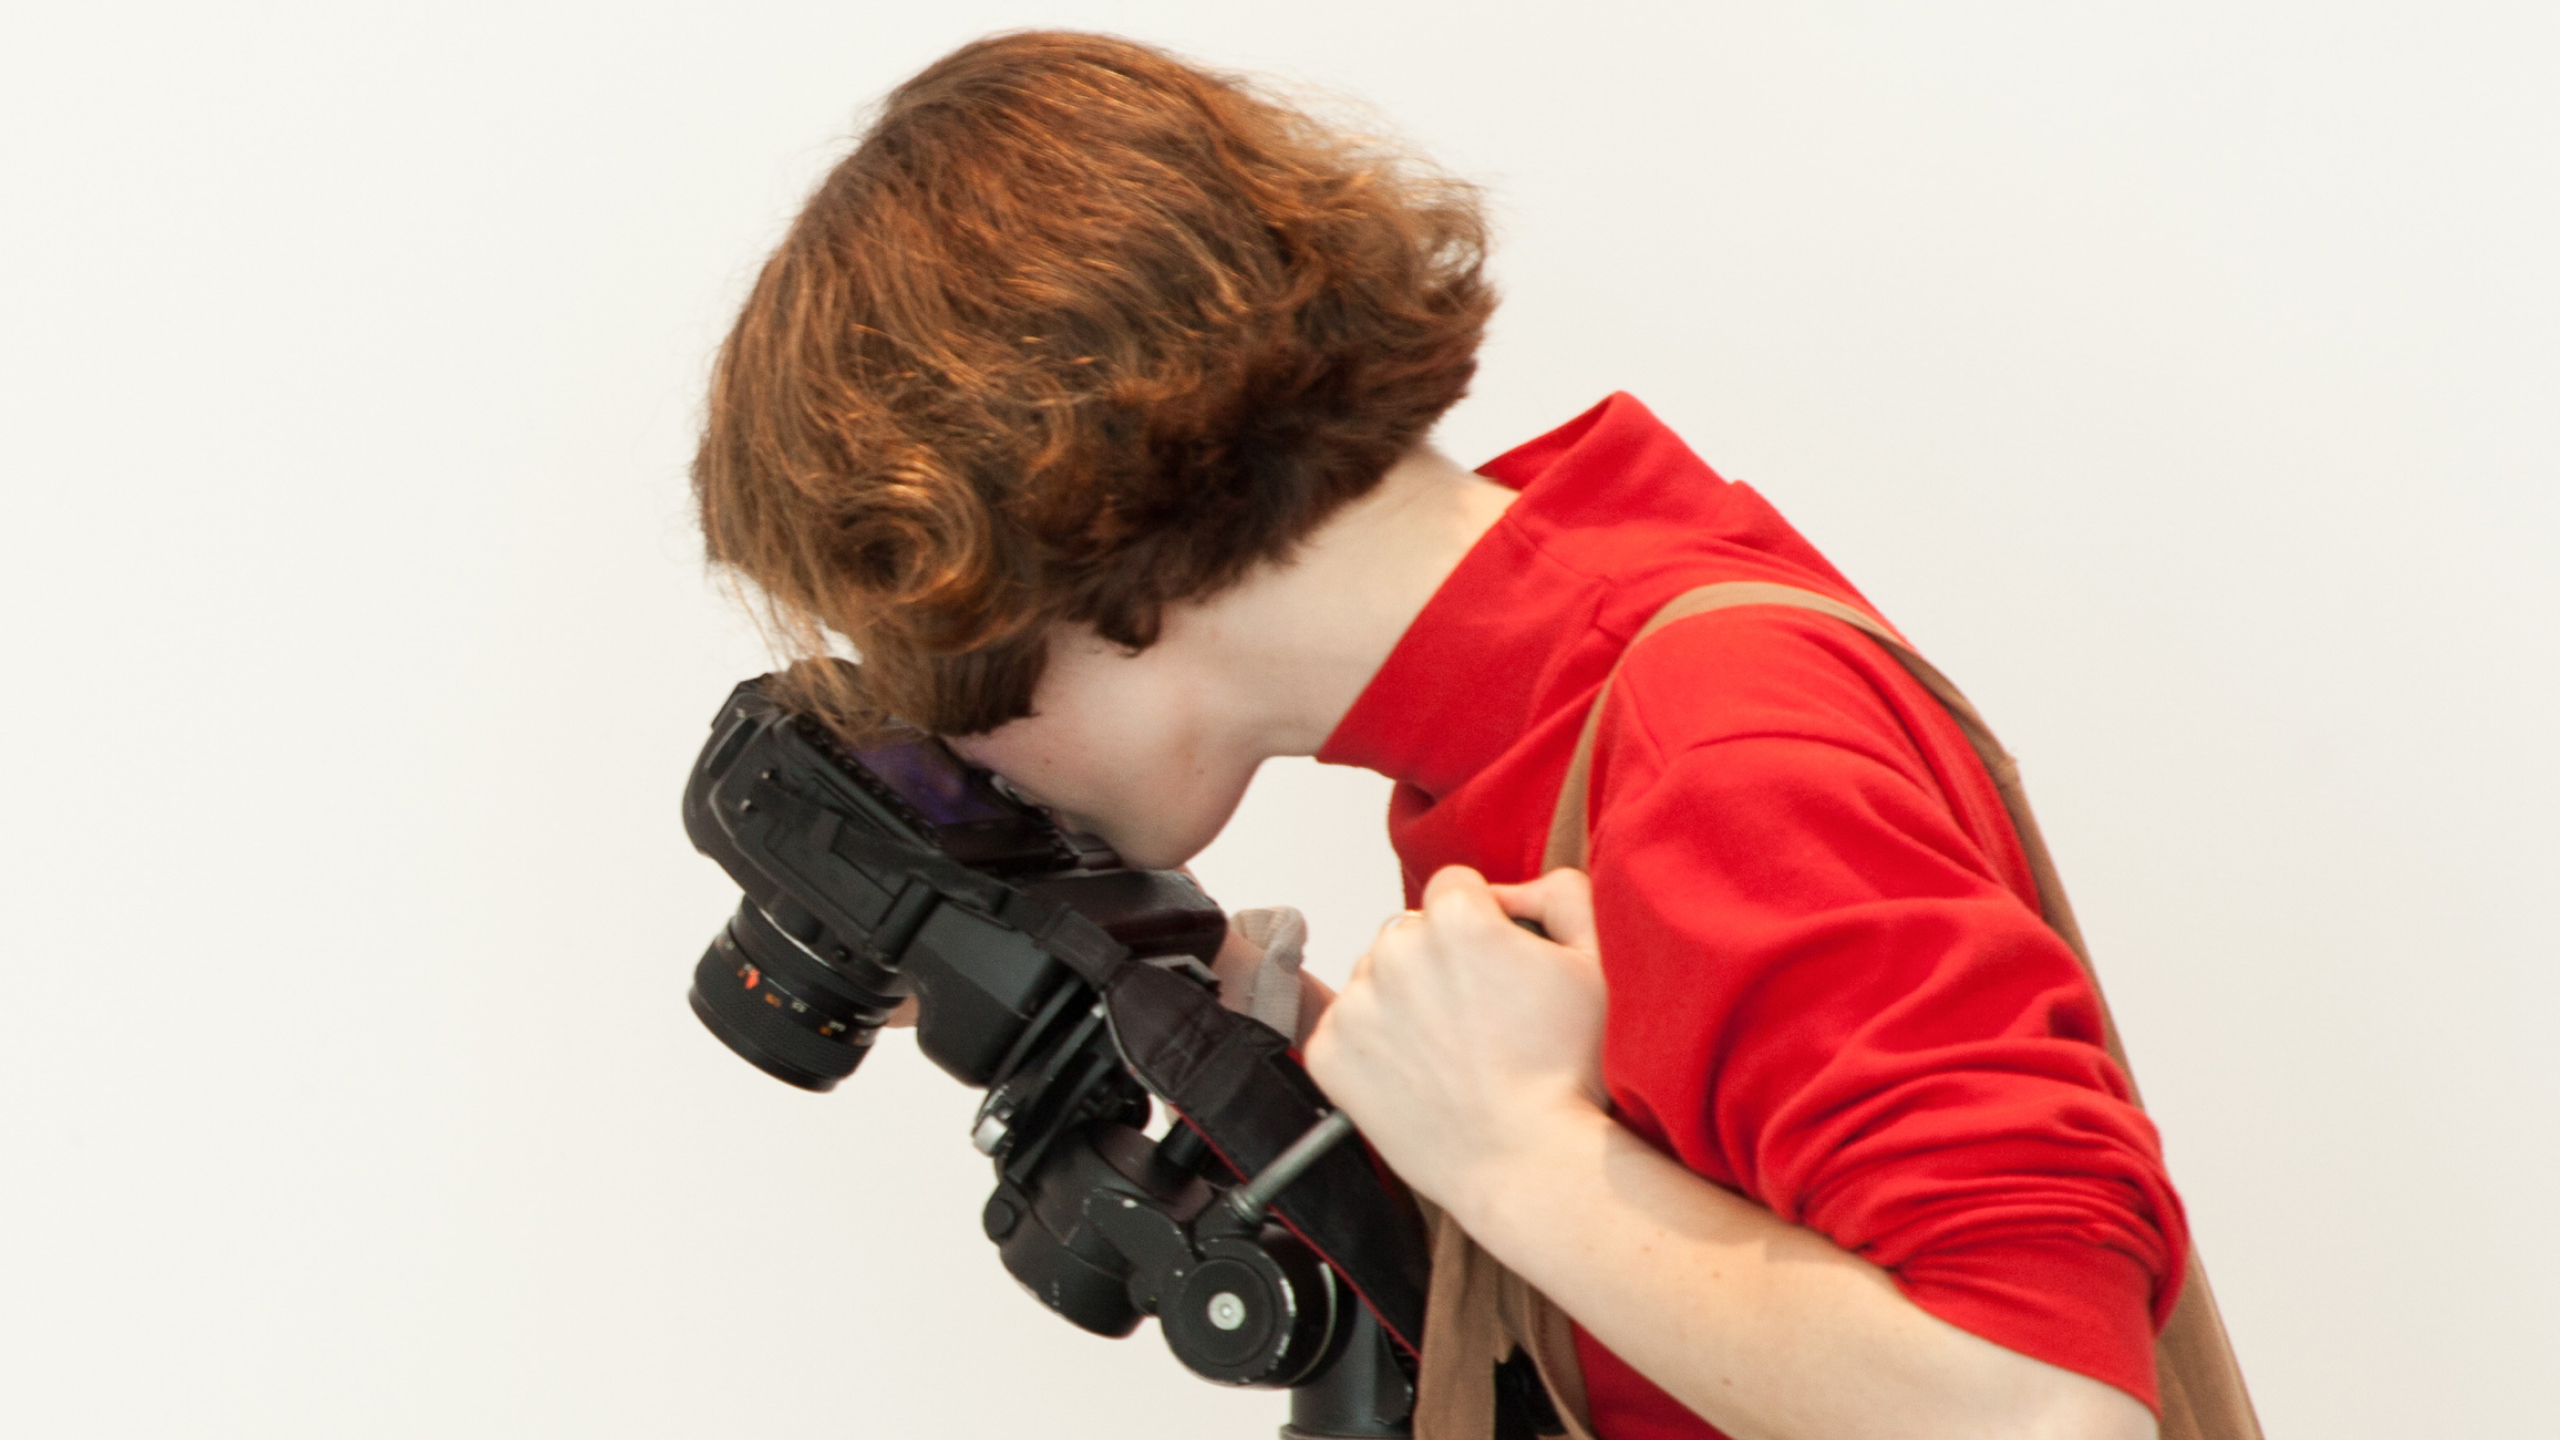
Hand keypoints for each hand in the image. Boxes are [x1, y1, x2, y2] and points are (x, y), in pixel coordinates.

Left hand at [1301, 865, 1606, 1222]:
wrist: (1532, 1166)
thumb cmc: (1573, 1070)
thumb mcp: (1598, 961)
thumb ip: (1562, 894)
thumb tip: (1515, 887)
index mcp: (1454, 917)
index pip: (1456, 888)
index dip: (1485, 922)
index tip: (1502, 967)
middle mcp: (1393, 949)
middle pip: (1411, 932)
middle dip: (1439, 961)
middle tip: (1482, 1020)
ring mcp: (1355, 1004)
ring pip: (1376, 979)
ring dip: (1403, 1002)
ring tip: (1452, 1055)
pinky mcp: (1329, 1054)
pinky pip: (1346, 1029)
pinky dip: (1372, 1048)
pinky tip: (1418, 1077)